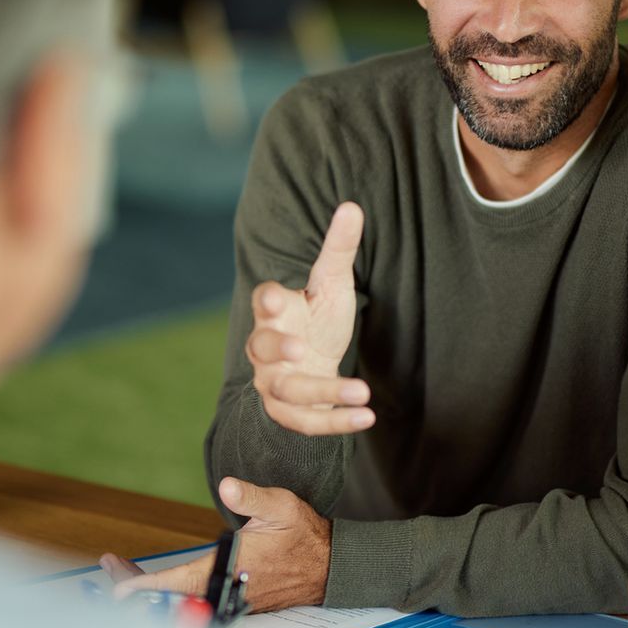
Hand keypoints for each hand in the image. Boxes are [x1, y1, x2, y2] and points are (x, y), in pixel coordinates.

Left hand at [106, 477, 331, 611]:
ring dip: (153, 590)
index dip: (147, 587)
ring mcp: (230, 597)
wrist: (331, 566)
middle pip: (172, 596)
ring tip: (124, 573)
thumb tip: (229, 486)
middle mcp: (227, 588)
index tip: (118, 590)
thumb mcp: (281, 507)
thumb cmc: (305, 536)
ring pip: (183, 601)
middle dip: (137, 586)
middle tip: (110, 569)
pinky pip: (196, 601)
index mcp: (231, 567)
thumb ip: (252, 497)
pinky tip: (159, 582)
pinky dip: (172, 592)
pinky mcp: (235, 599)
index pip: (180, 582)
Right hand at [250, 202, 374, 436]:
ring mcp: (273, 381)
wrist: (315, 363)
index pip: (263, 302)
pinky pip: (306, 421)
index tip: (276, 300)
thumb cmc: (318, 318)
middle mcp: (265, 348)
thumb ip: (339, 249)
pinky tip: (367, 417)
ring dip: (323, 393)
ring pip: (287, 390)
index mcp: (275, 311)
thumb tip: (352, 206)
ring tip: (361, 391)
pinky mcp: (288, 411)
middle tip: (299, 349)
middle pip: (260, 348)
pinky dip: (336, 421)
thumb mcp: (332, 283)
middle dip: (277, 349)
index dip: (267, 302)